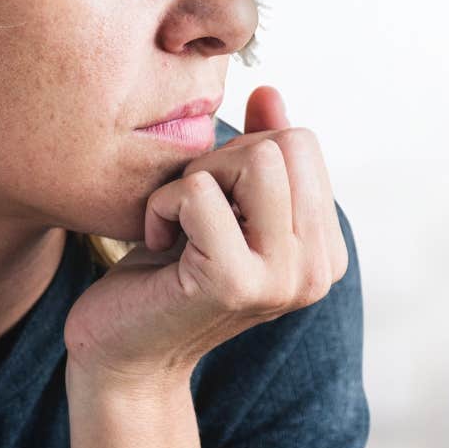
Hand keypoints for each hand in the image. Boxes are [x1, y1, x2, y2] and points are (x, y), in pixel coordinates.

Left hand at [62, 85, 348, 391]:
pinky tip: (158, 244)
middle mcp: (317, 269)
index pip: (303, 144)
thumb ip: (257, 154)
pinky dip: (163, 205)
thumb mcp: (220, 205)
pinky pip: (200, 192)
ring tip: (178, 223)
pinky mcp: (235, 283)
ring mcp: (282, 279)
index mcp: (325, 250)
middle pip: (287, 144)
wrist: (122, 354)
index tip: (213, 203)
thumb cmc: (165, 275)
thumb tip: (270, 93)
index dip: (243, 154)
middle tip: (190, 211)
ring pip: (256, 158)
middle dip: (222, 159)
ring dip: (197, 177)